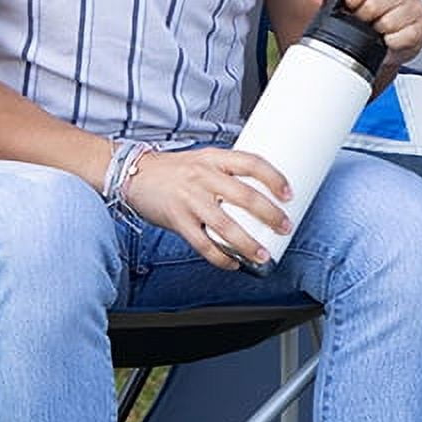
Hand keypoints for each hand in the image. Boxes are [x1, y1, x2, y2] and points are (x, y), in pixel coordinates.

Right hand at [123, 145, 290, 269]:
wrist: (132, 173)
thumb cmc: (172, 170)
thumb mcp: (201, 160)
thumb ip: (226, 174)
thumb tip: (259, 193)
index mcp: (213, 158)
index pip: (251, 163)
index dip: (274, 178)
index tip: (289, 194)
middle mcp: (203, 177)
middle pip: (244, 196)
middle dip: (270, 215)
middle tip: (284, 227)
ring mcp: (190, 199)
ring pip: (226, 225)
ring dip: (248, 243)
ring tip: (262, 255)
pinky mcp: (177, 219)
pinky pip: (203, 244)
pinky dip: (220, 257)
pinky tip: (233, 263)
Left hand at [307, 0, 421, 70]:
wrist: (387, 43)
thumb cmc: (371, 19)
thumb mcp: (349, 3)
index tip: (351, 7)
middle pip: (377, 2)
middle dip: (364, 18)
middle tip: (364, 23)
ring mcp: (417, 7)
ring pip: (389, 20)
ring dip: (378, 31)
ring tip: (377, 31)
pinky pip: (404, 35)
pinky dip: (392, 42)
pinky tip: (388, 40)